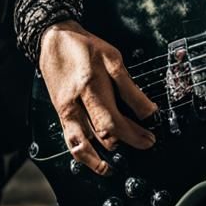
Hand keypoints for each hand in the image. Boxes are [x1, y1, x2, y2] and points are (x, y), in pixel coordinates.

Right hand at [38, 20, 157, 175]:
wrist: (55, 40)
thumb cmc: (86, 47)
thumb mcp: (113, 59)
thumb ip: (129, 87)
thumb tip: (148, 111)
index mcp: (90, 86)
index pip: (113, 121)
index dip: (133, 133)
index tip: (150, 137)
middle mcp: (75, 103)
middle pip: (102, 134)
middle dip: (127, 142)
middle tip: (145, 143)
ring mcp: (65, 111)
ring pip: (82, 144)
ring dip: (100, 158)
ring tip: (116, 165)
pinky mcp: (60, 114)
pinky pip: (70, 140)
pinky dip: (82, 154)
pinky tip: (93, 160)